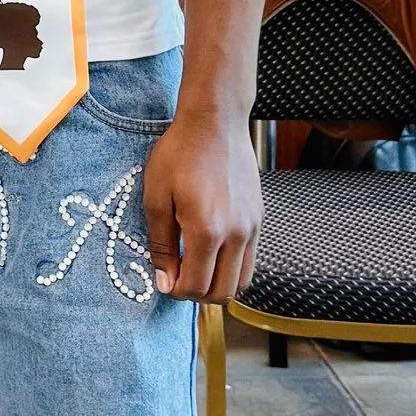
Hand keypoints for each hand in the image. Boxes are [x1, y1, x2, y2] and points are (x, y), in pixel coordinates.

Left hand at [143, 105, 260, 301]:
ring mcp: (252, 226)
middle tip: (179, 278)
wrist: (215, 121)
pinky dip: (232, 267)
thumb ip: (161, 245)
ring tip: (196, 267)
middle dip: (198, 294)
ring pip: (242, 281)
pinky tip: (212, 250)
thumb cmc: (179, 154)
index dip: (177, 291)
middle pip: (223, 292)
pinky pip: (250, 259)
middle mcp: (236, 233)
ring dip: (218, 284)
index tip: (164, 280)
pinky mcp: (259, 217)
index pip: (197, 286)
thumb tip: (165, 282)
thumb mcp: (156, 197)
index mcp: (207, 230)